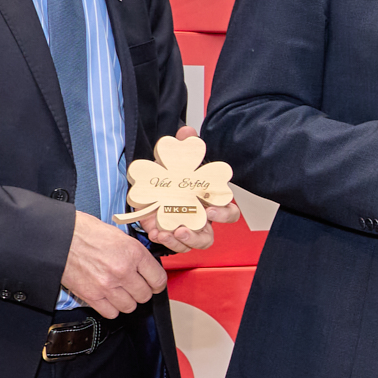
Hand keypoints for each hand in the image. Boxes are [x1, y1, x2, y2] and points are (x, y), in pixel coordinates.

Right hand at [63, 212, 168, 316]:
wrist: (59, 237)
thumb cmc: (85, 232)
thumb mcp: (119, 236)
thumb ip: (135, 254)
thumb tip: (146, 267)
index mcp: (133, 253)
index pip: (158, 279)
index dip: (157, 283)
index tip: (154, 283)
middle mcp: (122, 271)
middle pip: (145, 295)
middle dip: (142, 291)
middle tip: (135, 286)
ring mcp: (107, 285)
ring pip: (130, 306)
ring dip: (127, 300)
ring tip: (121, 292)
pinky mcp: (91, 296)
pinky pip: (111, 313)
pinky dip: (112, 308)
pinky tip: (108, 298)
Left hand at [128, 125, 241, 250]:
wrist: (148, 184)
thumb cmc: (171, 175)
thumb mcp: (175, 159)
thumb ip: (183, 147)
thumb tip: (187, 132)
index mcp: (209, 201)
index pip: (229, 212)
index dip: (223, 214)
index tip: (210, 210)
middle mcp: (200, 218)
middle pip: (211, 236)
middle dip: (200, 235)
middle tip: (185, 228)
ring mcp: (186, 228)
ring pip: (193, 243)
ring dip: (183, 241)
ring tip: (170, 233)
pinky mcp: (169, 233)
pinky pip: (173, 244)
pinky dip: (165, 240)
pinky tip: (156, 232)